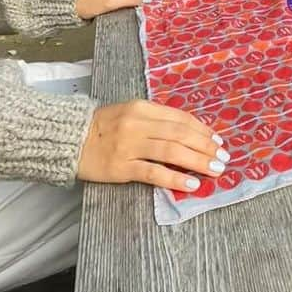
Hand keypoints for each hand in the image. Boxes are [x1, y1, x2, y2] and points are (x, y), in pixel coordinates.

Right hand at [78, 100, 225, 192]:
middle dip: (205, 146)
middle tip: (223, 158)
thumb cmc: (102, 127)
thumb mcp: (129, 113)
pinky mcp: (122, 167)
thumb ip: (155, 120)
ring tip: (215, 169)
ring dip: (197, 161)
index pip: (179, 118)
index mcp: (141, 108)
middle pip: (180, 134)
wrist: (68, 139)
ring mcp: (129, 145)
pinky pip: (153, 172)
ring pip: (171, 151)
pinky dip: (174, 178)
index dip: (202, 130)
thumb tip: (188, 133)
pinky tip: (191, 184)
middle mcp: (138, 124)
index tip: (217, 140)